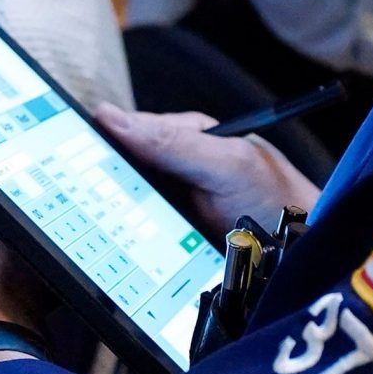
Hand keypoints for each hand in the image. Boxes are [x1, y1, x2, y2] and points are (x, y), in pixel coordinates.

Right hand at [93, 105, 319, 236]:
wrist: (305, 257)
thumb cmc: (277, 200)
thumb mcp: (226, 164)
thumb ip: (174, 141)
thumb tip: (110, 116)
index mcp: (187, 138)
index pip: (127, 132)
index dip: (96, 141)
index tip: (67, 152)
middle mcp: (177, 169)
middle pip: (121, 172)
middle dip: (100, 183)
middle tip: (79, 195)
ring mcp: (174, 207)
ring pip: (125, 206)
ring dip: (112, 215)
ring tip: (93, 222)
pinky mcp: (174, 241)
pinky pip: (140, 238)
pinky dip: (127, 242)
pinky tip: (116, 247)